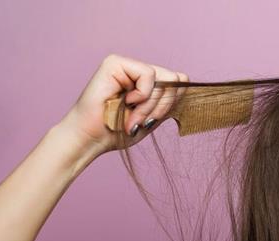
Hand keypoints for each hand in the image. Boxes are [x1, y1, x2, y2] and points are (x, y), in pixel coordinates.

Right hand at [57, 54, 188, 157]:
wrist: (92, 139)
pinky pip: (148, 74)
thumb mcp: (154, 117)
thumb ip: (169, 101)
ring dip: (150, 106)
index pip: (179, 82)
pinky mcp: (115, 62)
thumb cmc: (118, 131)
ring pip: (165, 79)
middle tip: (141, 122)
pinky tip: (126, 101)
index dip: (173, 103)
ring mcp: (127, 65)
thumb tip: (187, 82)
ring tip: (132, 118)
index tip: (153, 121)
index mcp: (149, 84)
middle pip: (175, 80)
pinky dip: (142, 95)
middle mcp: (138, 71)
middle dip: (161, 108)